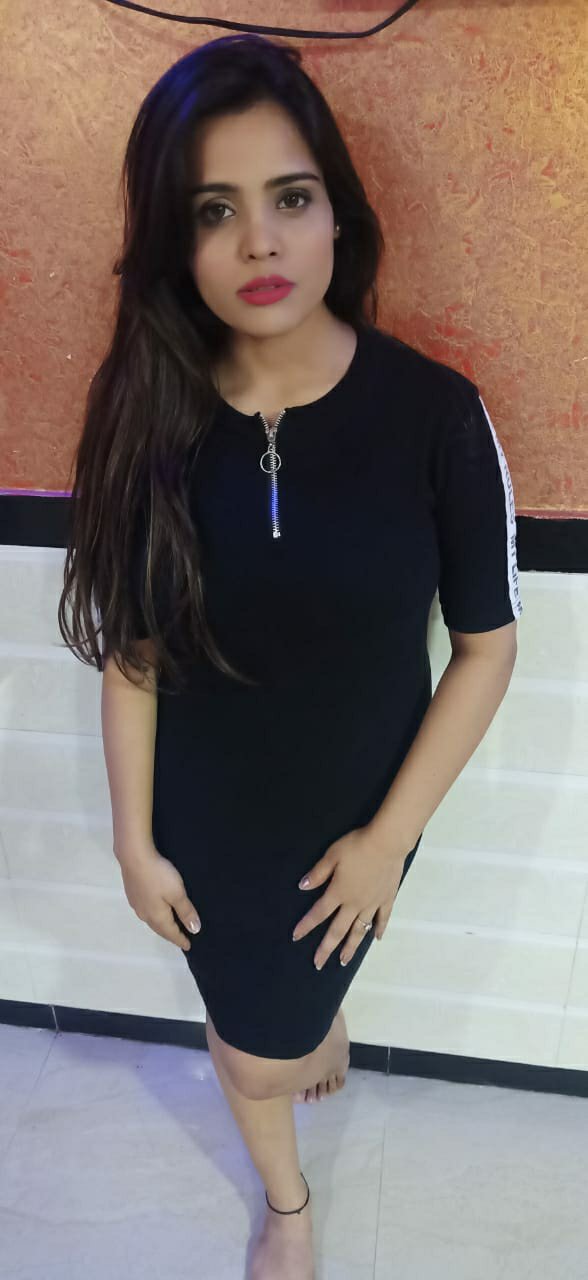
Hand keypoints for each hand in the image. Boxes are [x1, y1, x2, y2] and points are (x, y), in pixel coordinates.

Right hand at [117, 842, 200, 951]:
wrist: (134, 856)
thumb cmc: (159, 876)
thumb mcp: (177, 893)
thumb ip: (186, 912)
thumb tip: (194, 930)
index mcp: (157, 917)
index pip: (171, 933)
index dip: (180, 940)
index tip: (188, 946)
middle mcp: (144, 915)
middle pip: (160, 929)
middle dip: (170, 934)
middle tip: (180, 938)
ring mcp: (136, 904)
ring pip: (151, 920)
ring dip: (161, 925)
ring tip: (169, 926)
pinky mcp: (132, 893)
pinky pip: (146, 911)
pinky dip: (154, 915)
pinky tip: (156, 910)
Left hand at [292, 826, 406, 969]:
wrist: (387, 843)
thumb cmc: (357, 846)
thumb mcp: (332, 855)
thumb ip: (318, 873)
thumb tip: (302, 887)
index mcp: (339, 893)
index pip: (318, 913)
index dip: (306, 926)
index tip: (295, 937)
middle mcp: (355, 904)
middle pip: (338, 930)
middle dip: (326, 948)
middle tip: (318, 964)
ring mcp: (372, 903)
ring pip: (360, 930)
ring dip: (350, 947)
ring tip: (344, 961)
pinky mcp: (387, 899)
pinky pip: (382, 919)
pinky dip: (379, 929)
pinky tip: (376, 939)